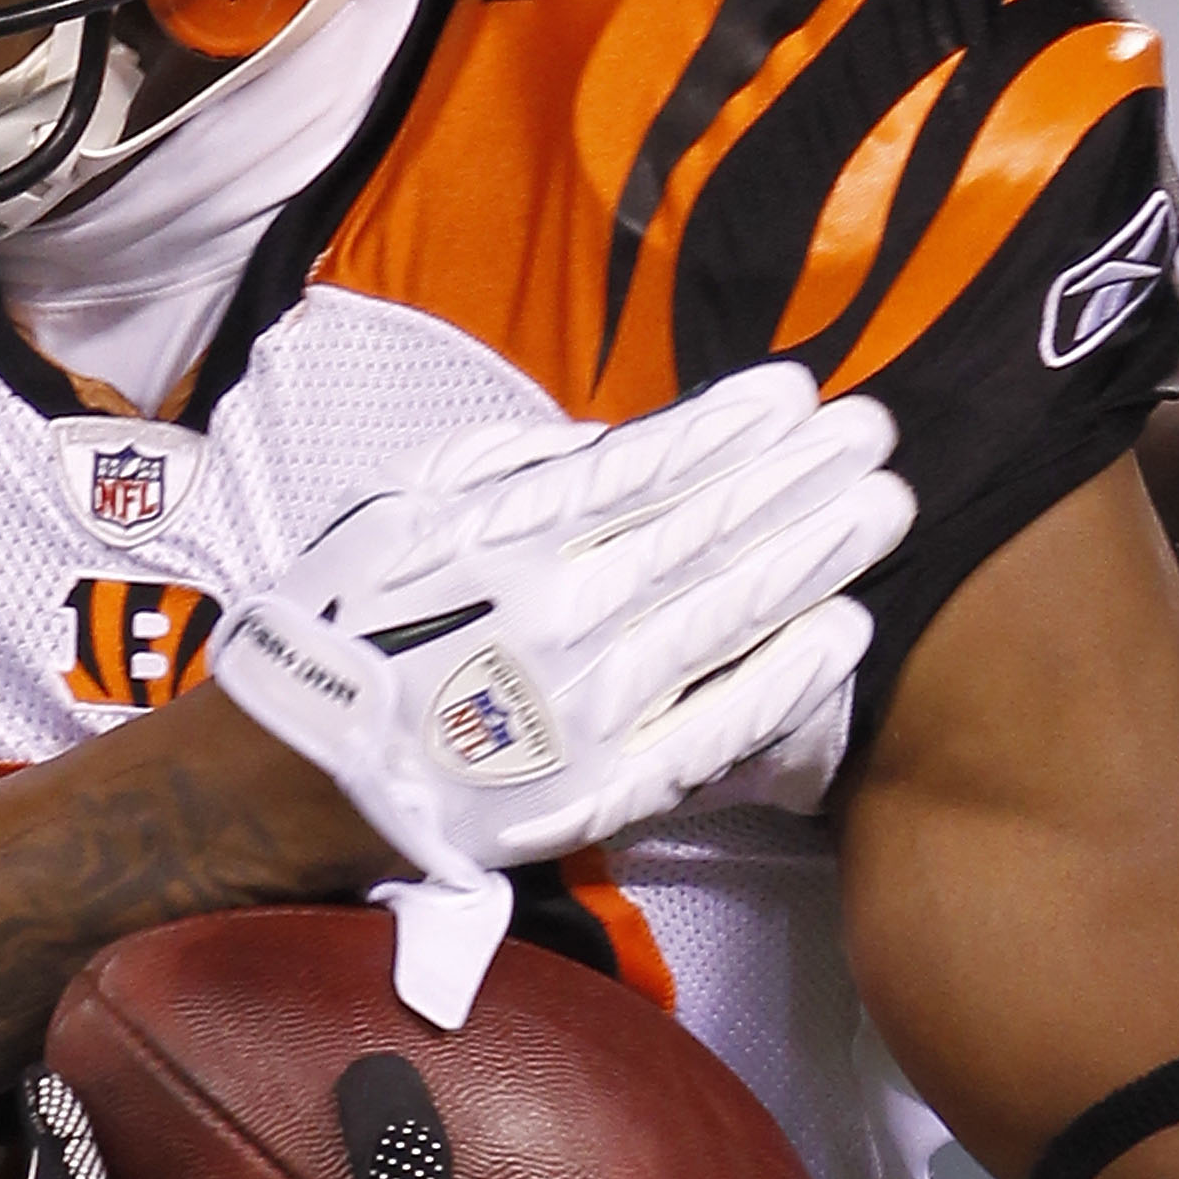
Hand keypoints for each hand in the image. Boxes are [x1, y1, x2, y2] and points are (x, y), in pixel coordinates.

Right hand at [214, 362, 908, 1019]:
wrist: (295, 773)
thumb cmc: (352, 627)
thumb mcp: (403, 511)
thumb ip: (511, 472)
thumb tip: (614, 440)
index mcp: (505, 538)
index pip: (646, 470)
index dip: (732, 429)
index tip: (798, 393)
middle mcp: (554, 614)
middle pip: (704, 534)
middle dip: (799, 476)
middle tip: (874, 433)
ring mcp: (586, 704)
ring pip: (723, 616)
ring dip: (814, 556)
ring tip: (883, 507)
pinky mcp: (602, 785)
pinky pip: (713, 725)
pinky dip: (783, 677)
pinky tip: (843, 628)